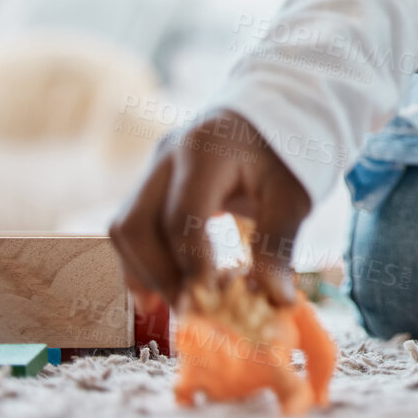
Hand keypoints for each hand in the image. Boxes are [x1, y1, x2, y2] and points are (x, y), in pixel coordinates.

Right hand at [109, 109, 311, 310]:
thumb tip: (275, 301)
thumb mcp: (293, 193)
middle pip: (138, 223)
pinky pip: (131, 225)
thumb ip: (279, 244)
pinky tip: (158, 293)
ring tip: (176, 304)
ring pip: (125, 226)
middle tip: (189, 308)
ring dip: (144, 272)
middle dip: (159, 273)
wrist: (276, 108)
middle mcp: (168, 154)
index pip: (183, 215)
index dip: (191, 262)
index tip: (209, 299)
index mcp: (206, 150)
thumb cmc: (287, 151)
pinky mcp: (152, 180)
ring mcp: (154, 165)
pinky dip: (141, 261)